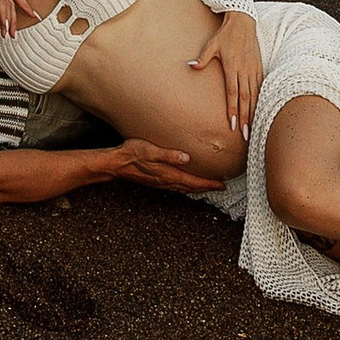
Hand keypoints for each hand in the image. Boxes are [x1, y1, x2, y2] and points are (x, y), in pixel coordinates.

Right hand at [0, 0, 31, 35]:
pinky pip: (0, 0)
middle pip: (13, 1)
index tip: (34, 16)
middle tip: (15, 34)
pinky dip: (3, 13)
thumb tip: (1, 23)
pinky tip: (4, 24)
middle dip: (18, 18)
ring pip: (8, 2)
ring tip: (8, 33)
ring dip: (9, 20)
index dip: (25, 6)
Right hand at [99, 138, 218, 192]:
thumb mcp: (150, 150)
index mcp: (168, 174)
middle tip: (220, 187)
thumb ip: (169, 154)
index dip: (209, 184)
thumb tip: (187, 158)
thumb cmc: (132, 154)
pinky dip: (186, 186)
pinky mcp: (157, 181)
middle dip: (207, 188)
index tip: (222, 185)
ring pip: (184, 188)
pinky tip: (187, 183)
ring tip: (207, 185)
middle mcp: (166, 181)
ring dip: (197, 188)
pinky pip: (176, 186)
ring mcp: (161, 182)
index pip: (193, 181)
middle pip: (191, 187)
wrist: (117, 163)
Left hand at [188, 10, 263, 136]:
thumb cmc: (225, 34)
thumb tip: (190, 65)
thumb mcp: (212, 44)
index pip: (233, 93)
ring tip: (253, 129)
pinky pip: (261, 87)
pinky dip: (260, 101)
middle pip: (246, 99)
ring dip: (253, 113)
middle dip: (245, 118)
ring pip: (255, 95)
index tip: (232, 125)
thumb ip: (203, 57)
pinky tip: (259, 112)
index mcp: (232, 66)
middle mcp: (244, 70)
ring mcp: (253, 69)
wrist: (243, 22)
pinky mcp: (259, 67)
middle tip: (245, 136)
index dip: (233, 109)